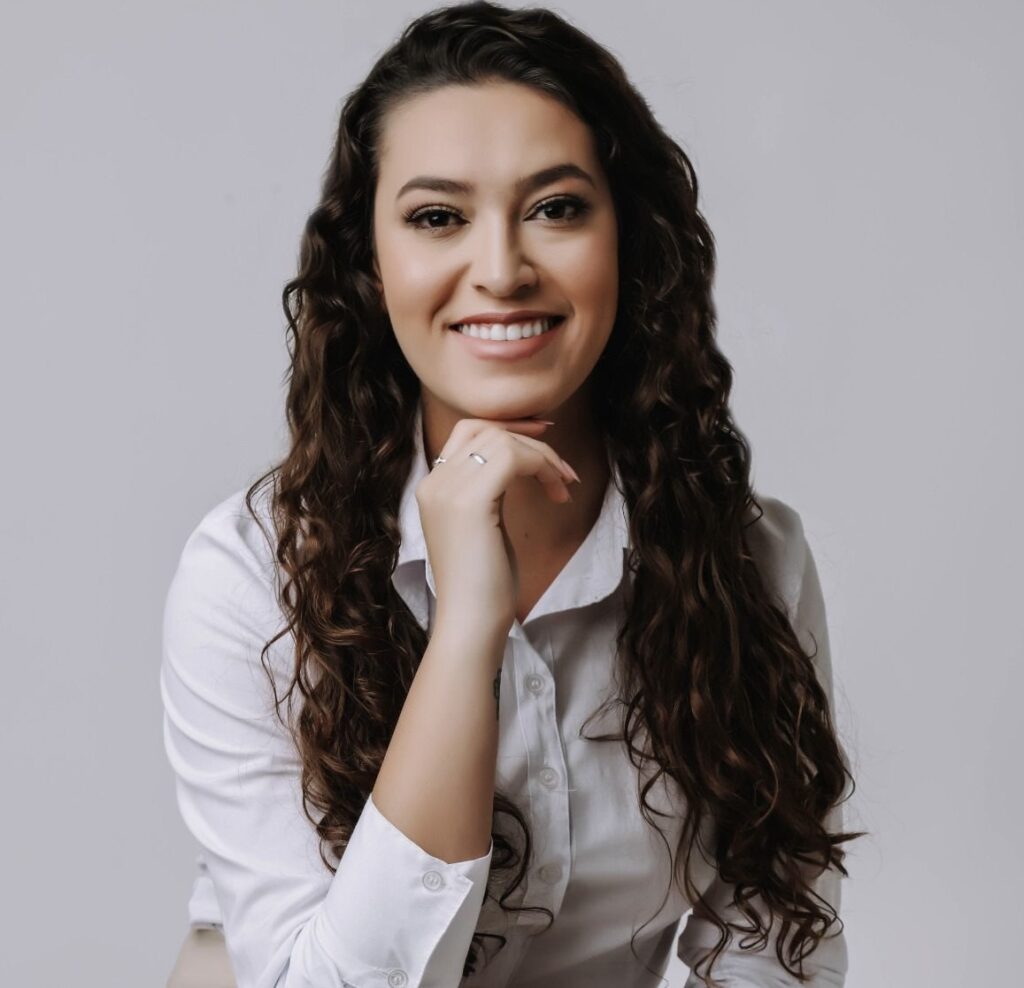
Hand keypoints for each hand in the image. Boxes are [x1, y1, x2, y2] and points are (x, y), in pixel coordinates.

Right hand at [416, 417, 578, 641]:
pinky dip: (542, 467)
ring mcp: (446, 490)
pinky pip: (513, 459)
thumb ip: (489, 490)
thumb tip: (521, 461)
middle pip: (485, 430)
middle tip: (563, 468)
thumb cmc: (483, 584)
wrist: (471, 622)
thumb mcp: (483, 524)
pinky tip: (557, 492)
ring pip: (502, 442)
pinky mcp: (469, 502)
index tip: (544, 438)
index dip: (509, 429)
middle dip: (530, 441)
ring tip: (563, 487)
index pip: (468, 432)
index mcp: (431, 487)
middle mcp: (433, 483)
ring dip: (542, 458)